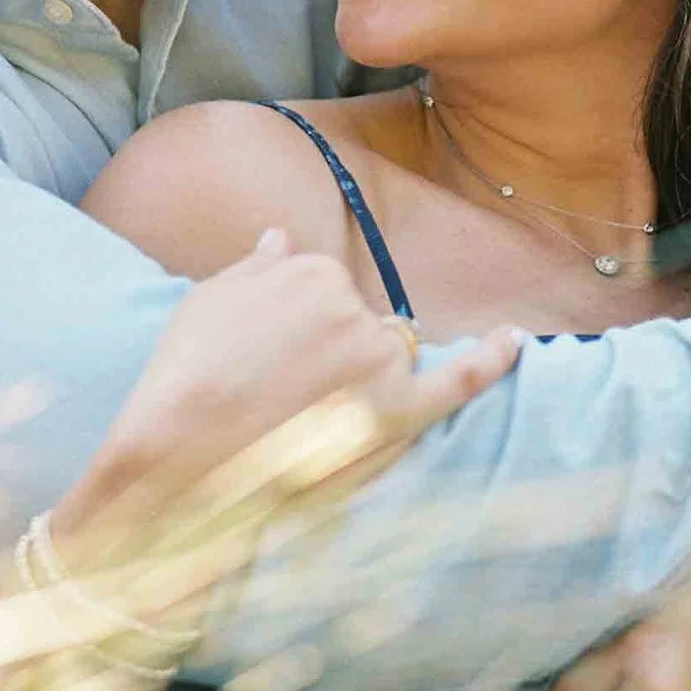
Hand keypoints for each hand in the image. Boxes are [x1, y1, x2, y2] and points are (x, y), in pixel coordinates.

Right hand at [55, 230, 521, 546]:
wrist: (174, 454)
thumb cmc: (184, 377)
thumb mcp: (209, 301)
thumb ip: (258, 266)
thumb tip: (280, 236)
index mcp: (313, 274)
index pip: (328, 296)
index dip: (300, 333)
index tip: (269, 361)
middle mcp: (354, 309)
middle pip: (361, 329)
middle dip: (331, 357)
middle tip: (278, 398)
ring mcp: (378, 363)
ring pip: (389, 360)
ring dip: (359, 383)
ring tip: (300, 418)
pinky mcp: (394, 415)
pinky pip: (459, 380)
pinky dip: (493, 359)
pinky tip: (516, 341)